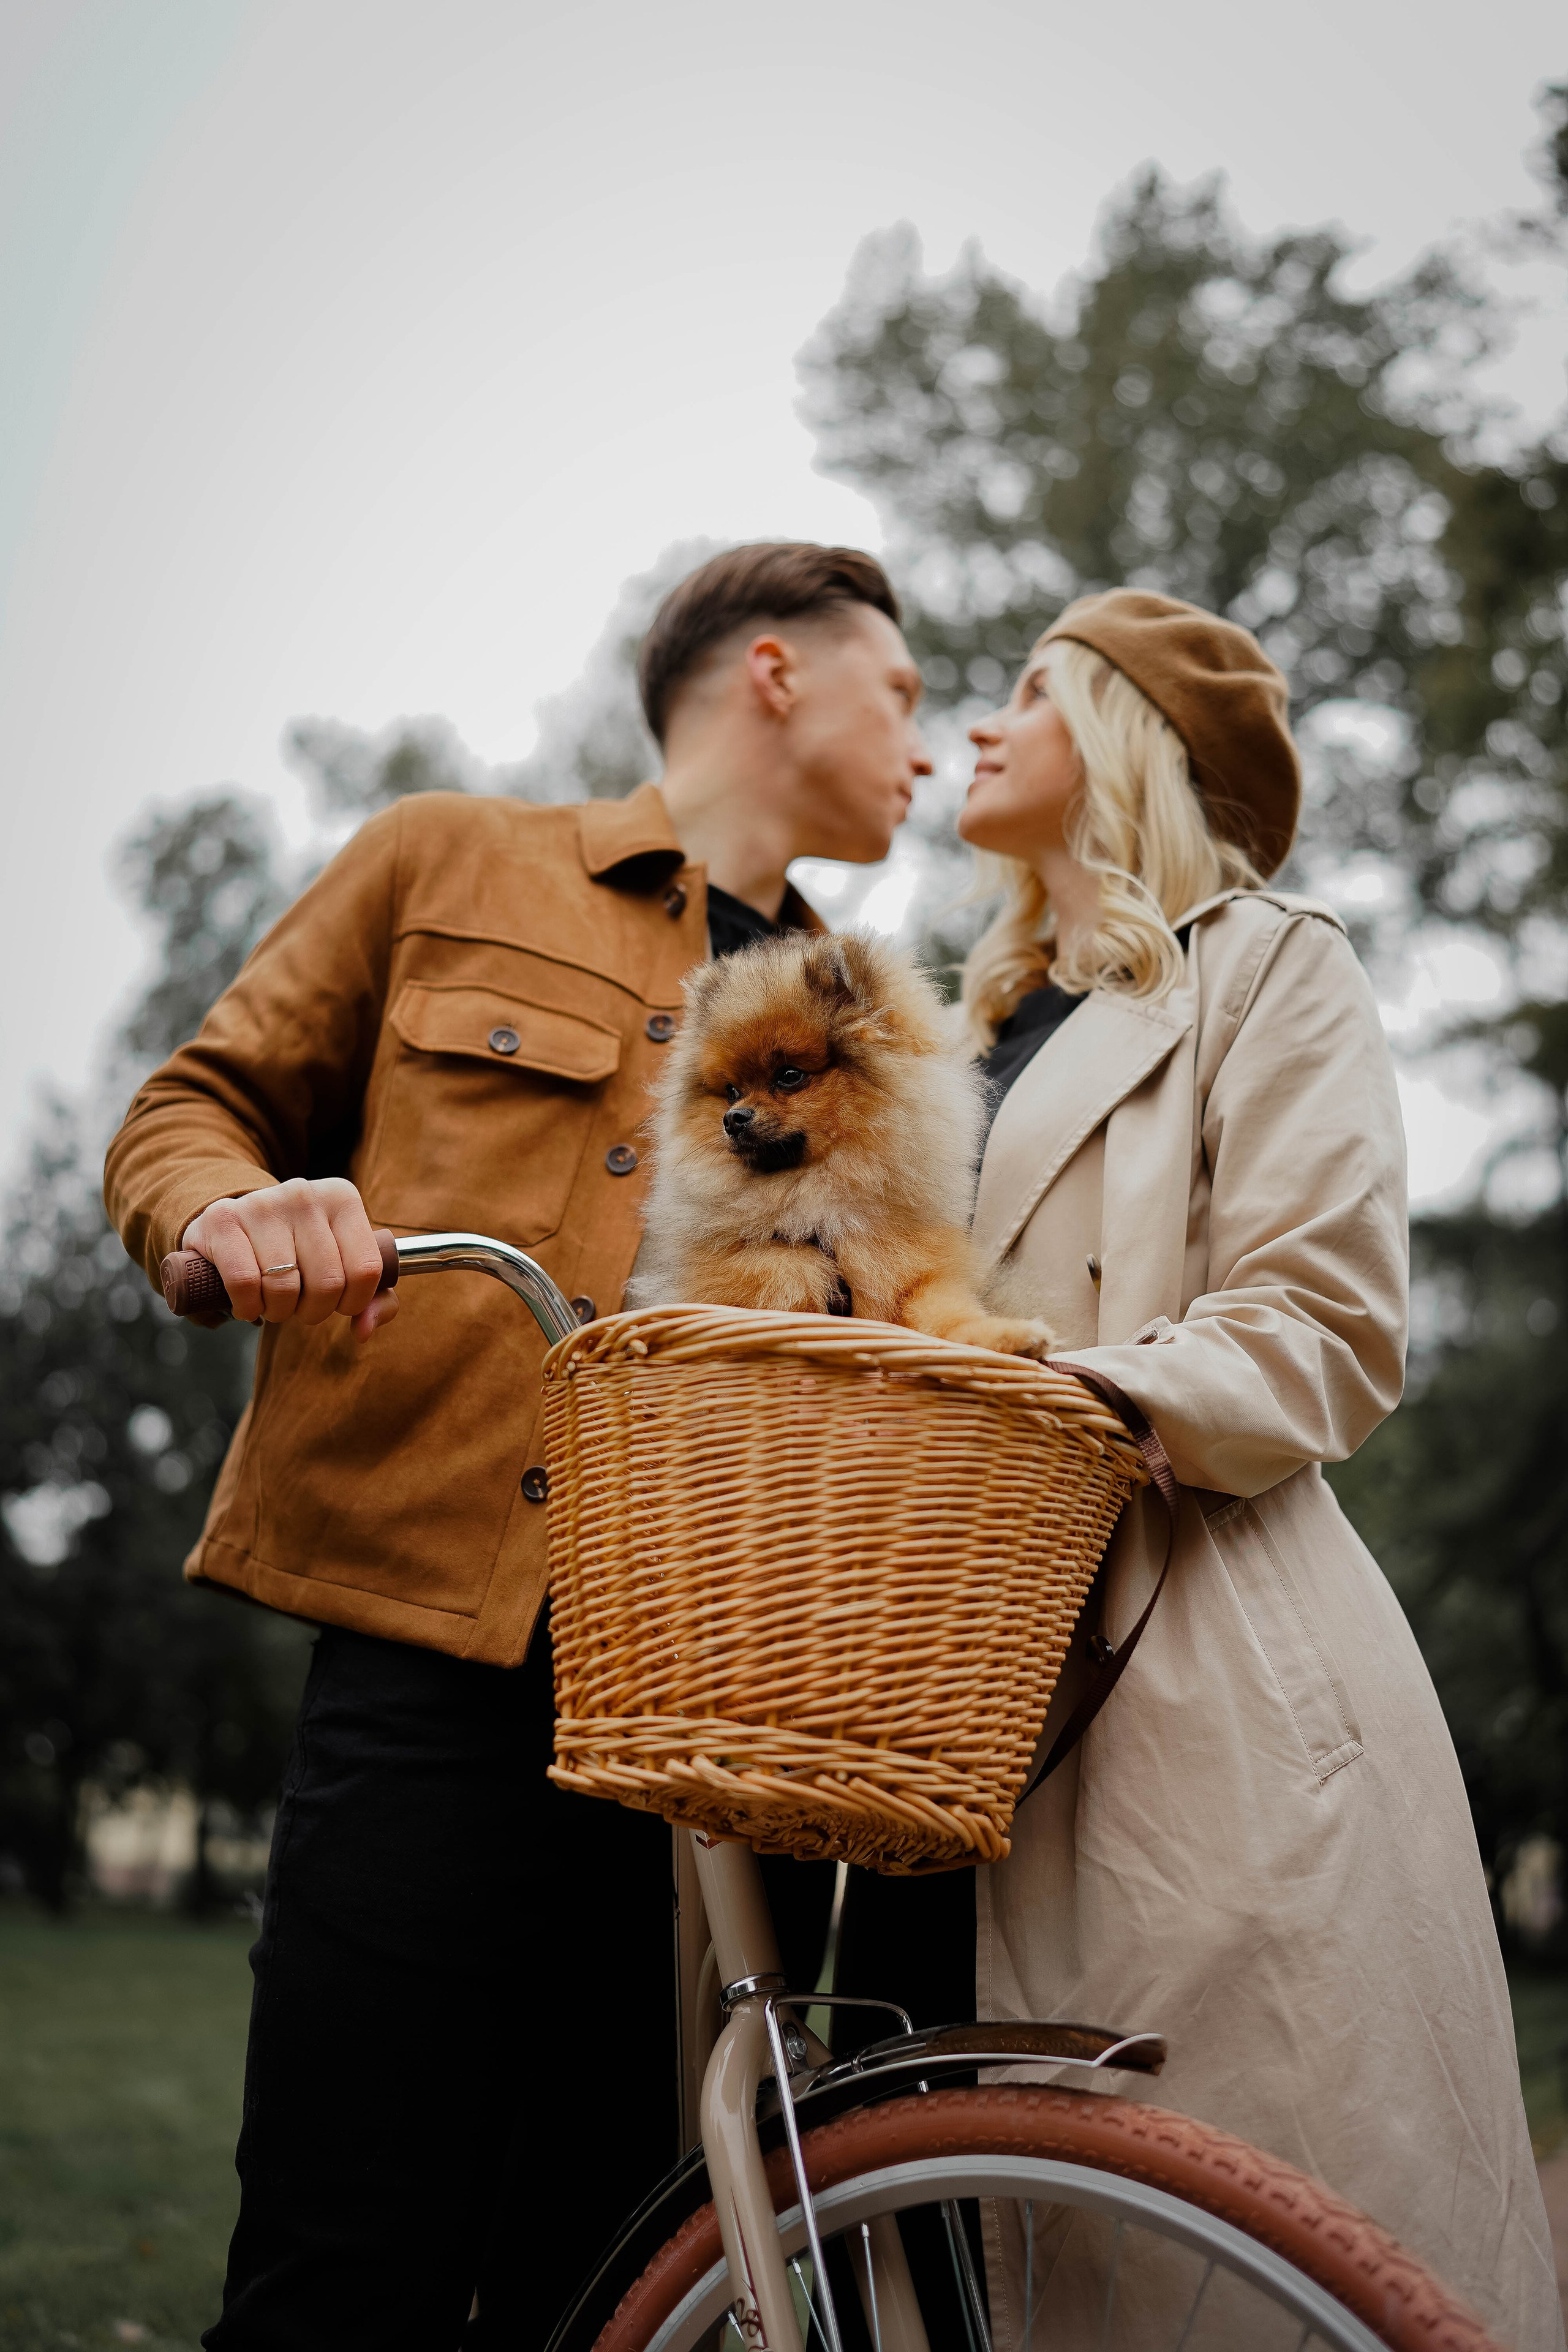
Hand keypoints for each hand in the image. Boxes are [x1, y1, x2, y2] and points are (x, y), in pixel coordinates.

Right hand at [181, 1177, 397, 1342]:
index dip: (353, 1302)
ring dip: (279, 1311)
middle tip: (299, 1306)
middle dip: (313, 1311)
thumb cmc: (296, 1250)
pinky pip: (245, 1282)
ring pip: (285, 1287)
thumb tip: (365, 1330)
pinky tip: (248, 1303)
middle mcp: (305, 1194)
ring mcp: (262, 1203)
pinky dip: (248, 1306)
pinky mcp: (223, 1219)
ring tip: (273, 1302)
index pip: (366, 1270)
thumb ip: (373, 1299)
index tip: (337, 1303)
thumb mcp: (341, 1265)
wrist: (234, 1224)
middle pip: (327, 1283)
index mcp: (342, 1199)